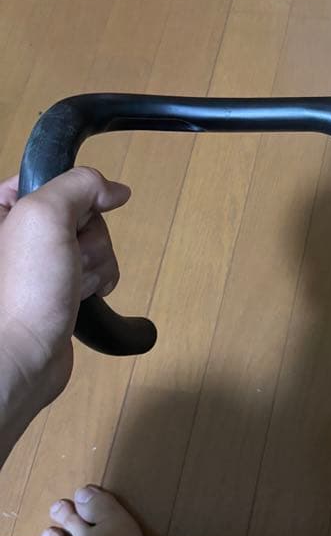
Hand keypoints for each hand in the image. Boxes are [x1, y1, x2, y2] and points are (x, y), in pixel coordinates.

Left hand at [0, 167, 129, 405]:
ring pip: (92, 241)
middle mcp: (16, 235)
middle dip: (88, 236)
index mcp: (2, 210)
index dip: (74, 195)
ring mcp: (38, 264)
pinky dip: (99, 280)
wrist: (21, 357)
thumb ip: (80, 186)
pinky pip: (94, 269)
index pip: (50, 178)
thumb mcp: (44, 216)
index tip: (77, 217)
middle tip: (70, 257)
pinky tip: (85, 295)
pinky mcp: (57, 289)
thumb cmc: (23, 288)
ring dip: (95, 261)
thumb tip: (116, 190)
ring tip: (73, 284)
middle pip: (80, 211)